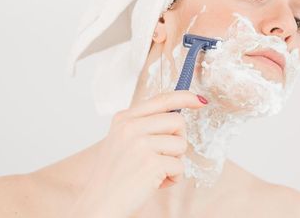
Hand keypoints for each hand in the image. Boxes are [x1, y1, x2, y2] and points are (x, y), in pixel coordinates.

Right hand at [68, 90, 207, 217]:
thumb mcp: (122, 140)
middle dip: (178, 140)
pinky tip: (155, 183)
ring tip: (154, 172)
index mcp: (124, 118)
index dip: (184, 97)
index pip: (161, 99)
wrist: (100, 203)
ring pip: (181, 144)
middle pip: (177, 121)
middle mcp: (130, 127)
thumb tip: (177, 116)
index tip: (200, 100)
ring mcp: (140, 144)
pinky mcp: (151, 163)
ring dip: (174, 162)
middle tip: (164, 156)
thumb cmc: (114, 175)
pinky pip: (180, 166)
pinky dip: (173, 178)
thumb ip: (144, 125)